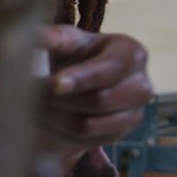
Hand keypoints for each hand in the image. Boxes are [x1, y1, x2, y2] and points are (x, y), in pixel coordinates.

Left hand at [39, 26, 152, 156]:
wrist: (83, 78)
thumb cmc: (77, 53)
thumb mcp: (67, 40)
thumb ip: (55, 37)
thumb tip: (39, 36)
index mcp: (132, 53)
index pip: (108, 69)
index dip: (80, 78)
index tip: (54, 83)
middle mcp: (142, 85)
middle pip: (101, 100)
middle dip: (62, 99)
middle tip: (34, 93)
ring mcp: (135, 113)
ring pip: (90, 125)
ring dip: (56, 118)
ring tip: (35, 106)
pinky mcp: (121, 134)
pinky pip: (86, 141)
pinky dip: (60, 133)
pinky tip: (46, 119)